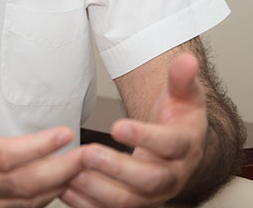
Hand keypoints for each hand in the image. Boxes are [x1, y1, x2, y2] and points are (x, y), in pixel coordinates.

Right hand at [0, 68, 83, 206]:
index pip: (4, 156)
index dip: (37, 147)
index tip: (63, 134)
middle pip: (22, 186)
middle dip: (60, 172)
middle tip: (87, 157)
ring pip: (21, 206)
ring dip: (54, 190)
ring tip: (80, 172)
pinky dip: (37, 204)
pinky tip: (55, 190)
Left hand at [61, 53, 206, 206]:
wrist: (180, 146)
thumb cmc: (178, 119)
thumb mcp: (184, 95)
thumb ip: (182, 78)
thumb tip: (186, 60)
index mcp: (185, 147)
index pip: (169, 145)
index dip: (144, 137)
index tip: (117, 126)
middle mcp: (173, 176)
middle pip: (149, 180)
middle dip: (117, 169)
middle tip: (88, 153)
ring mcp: (154, 195)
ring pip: (129, 201)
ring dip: (98, 189)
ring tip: (73, 172)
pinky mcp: (135, 203)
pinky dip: (88, 203)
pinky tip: (66, 188)